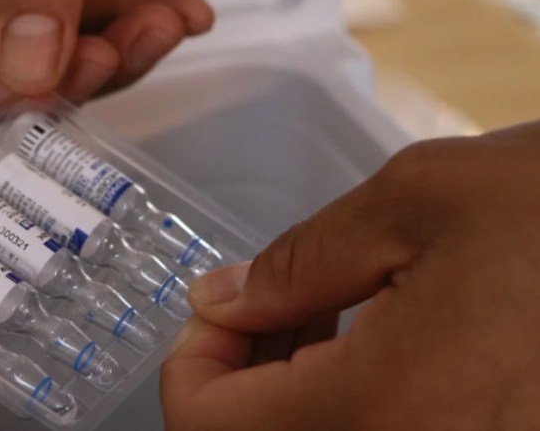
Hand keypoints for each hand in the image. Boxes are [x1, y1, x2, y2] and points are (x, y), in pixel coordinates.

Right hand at [0, 0, 213, 114]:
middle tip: (116, 55)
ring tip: (170, 23)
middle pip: (5, 62)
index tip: (42, 99)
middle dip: (74, 71)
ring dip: (124, 45)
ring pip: (65, 45)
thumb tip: (32, 73)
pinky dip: (142, 16)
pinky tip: (185, 12)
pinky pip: (98, 9)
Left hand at [161, 121, 539, 429]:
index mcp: (380, 411)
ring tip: (328, 313)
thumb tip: (219, 300)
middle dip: (244, 376)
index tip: (218, 309)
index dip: (194, 361)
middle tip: (270, 305)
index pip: (206, 425)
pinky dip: (348, 405)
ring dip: (292, 392)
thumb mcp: (418, 204)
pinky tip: (376, 346)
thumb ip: (294, 262)